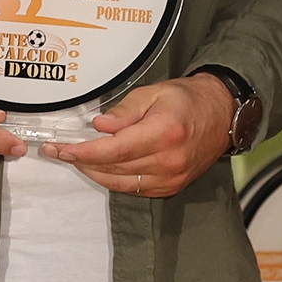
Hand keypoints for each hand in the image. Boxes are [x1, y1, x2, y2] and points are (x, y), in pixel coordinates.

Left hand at [45, 73, 233, 198]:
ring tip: (76, 158)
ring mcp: (171, 178)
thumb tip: (100, 126)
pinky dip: (113, 178)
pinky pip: (133, 188)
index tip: (62, 148)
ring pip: (119, 182)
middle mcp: (168, 160)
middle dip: (81, 161)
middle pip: (113, 168)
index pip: (113, 150)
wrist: (222, 114)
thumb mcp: (154, 93)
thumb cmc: (188, 100)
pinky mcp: (171, 187)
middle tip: (59, 151)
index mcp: (164, 133)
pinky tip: (101, 166)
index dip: (83, 152)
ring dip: (94, 172)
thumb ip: (124, 111)